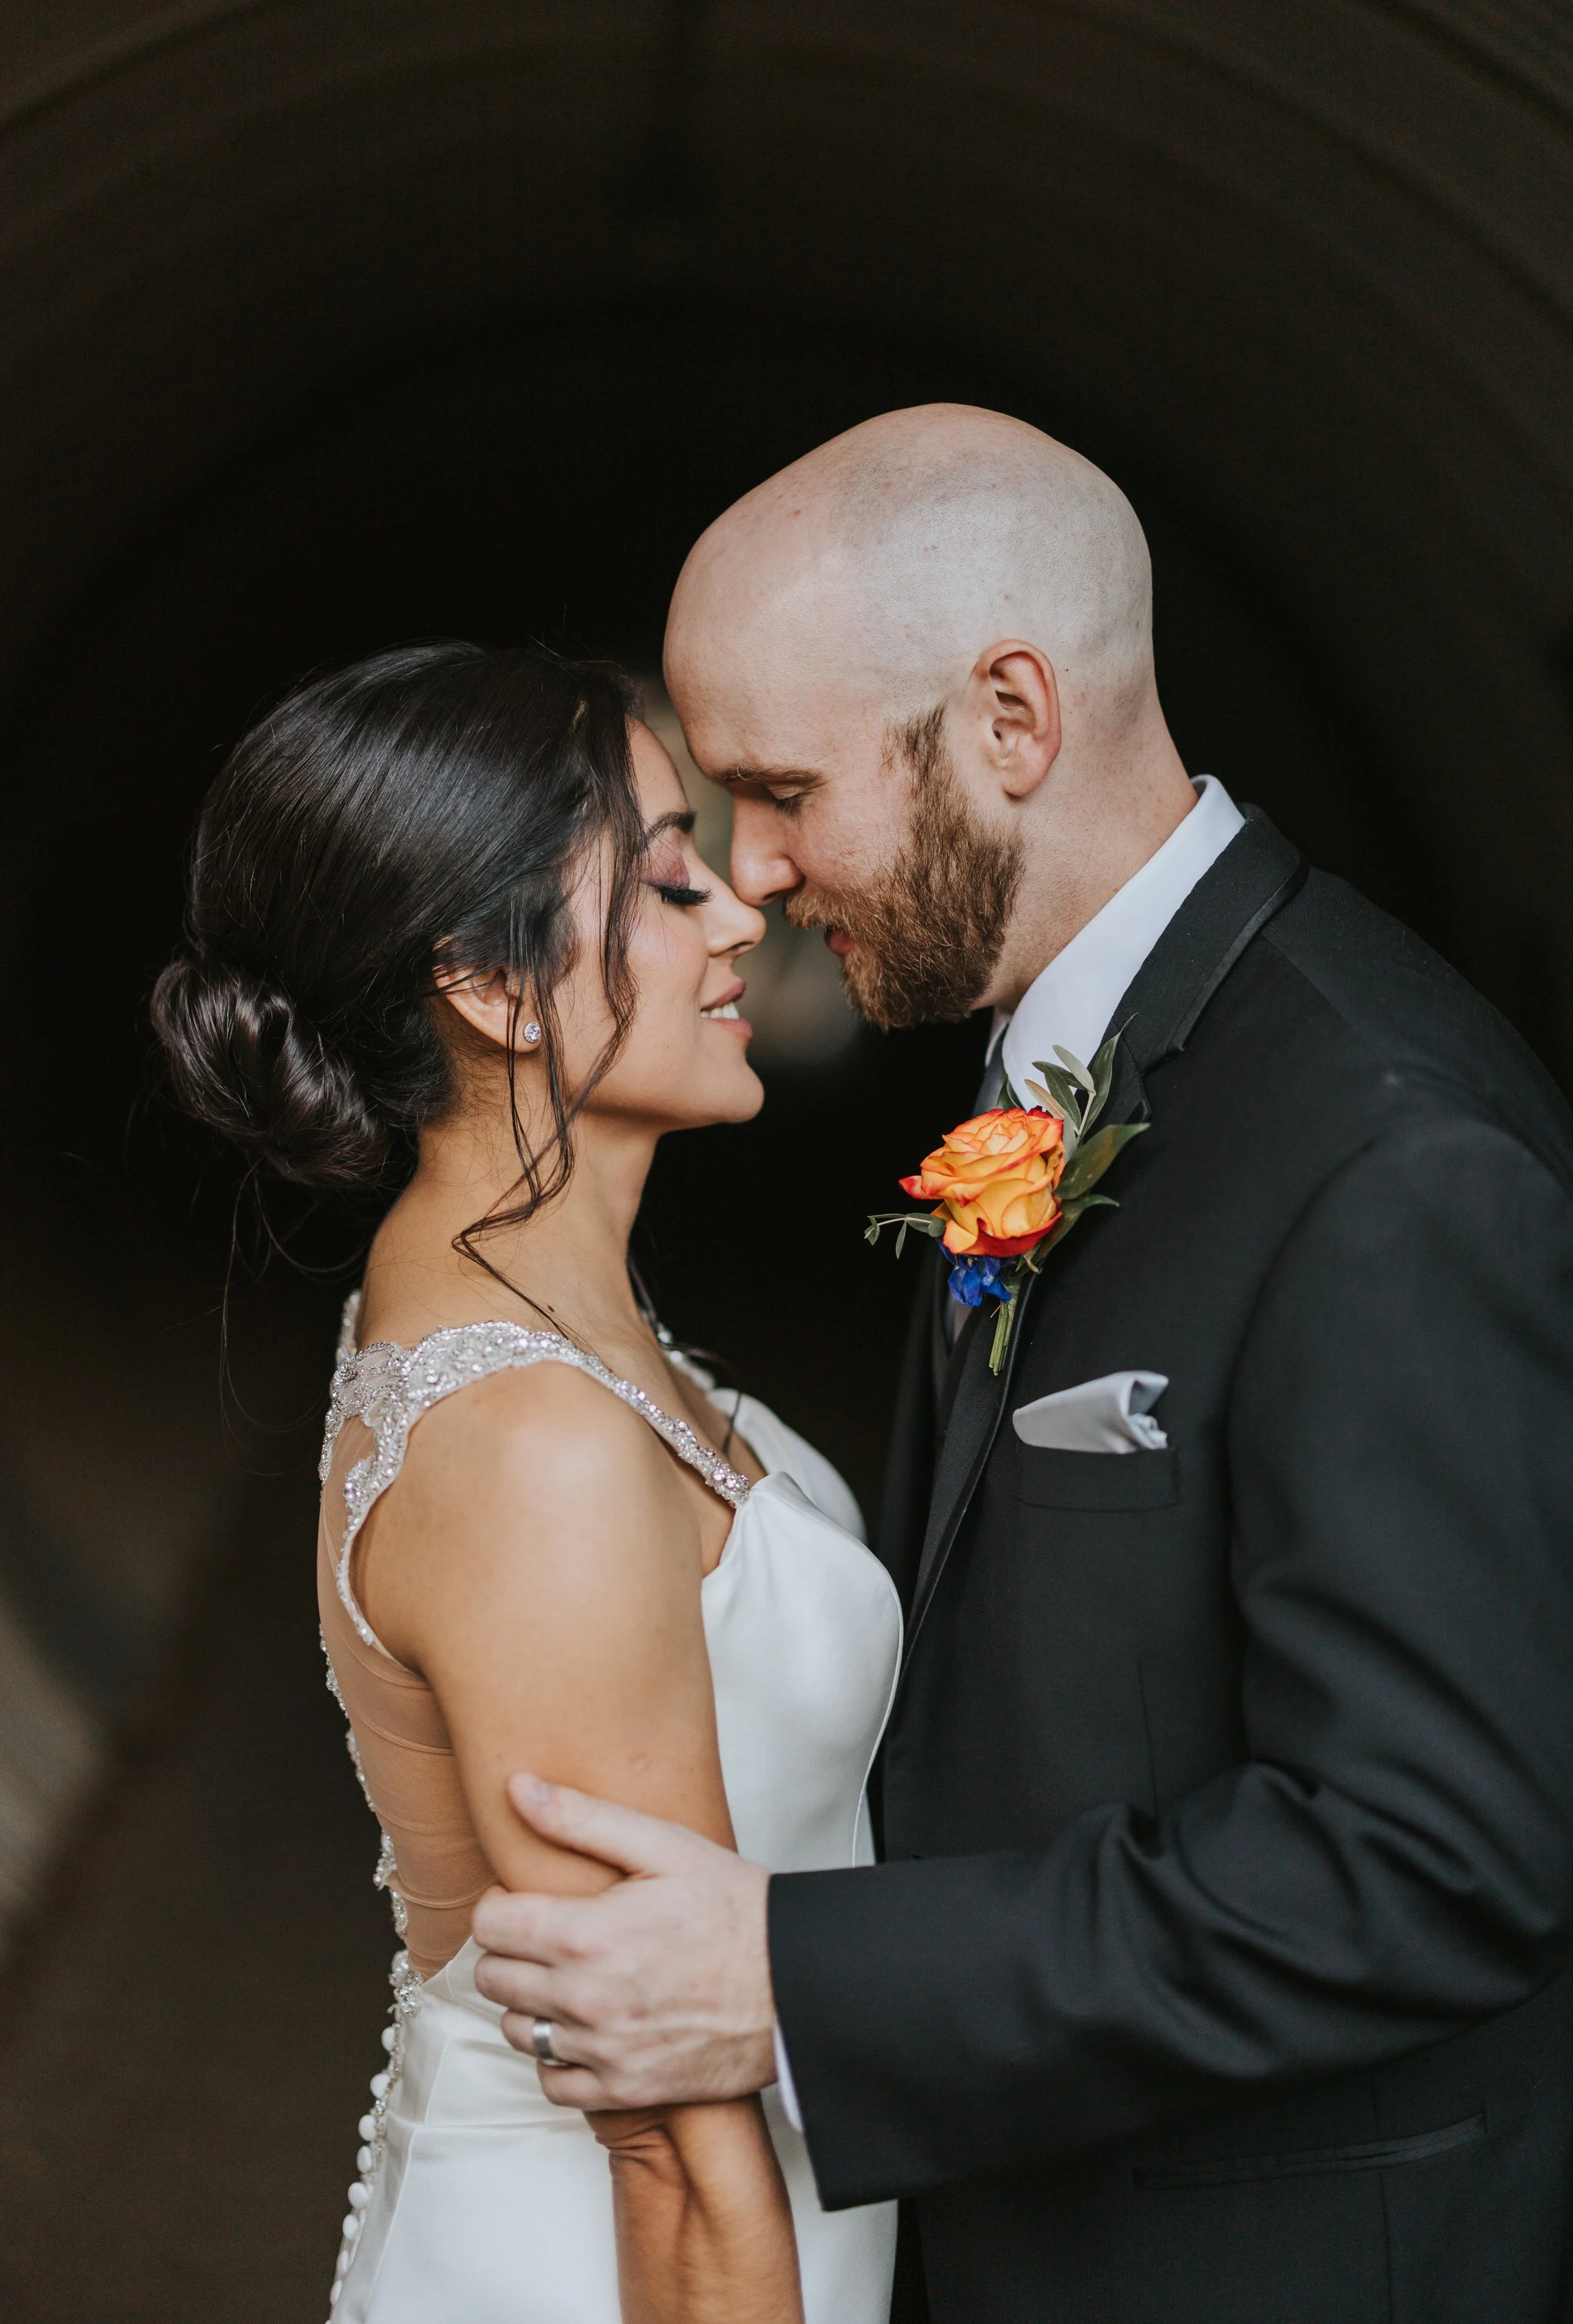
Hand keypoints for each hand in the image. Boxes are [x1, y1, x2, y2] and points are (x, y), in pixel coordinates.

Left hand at [471, 1774, 775, 2109]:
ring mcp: (603, 2050)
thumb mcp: (664, 1845)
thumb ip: (582, 1818)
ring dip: (530, 2002)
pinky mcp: (624, 2088)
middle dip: (511, 1950)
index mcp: (586, 1935)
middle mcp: (585, 2000)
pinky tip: (585, 2026)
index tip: (527, 1899)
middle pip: (492, 1978)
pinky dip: (558, 2057)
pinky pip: (553, 2083)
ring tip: (569, 1977)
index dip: (502, 1904)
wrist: (796, 1983)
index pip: (489, 1925)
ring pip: (516, 2029)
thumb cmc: (736, 1912)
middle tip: (550, 1933)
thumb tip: (518, 1788)